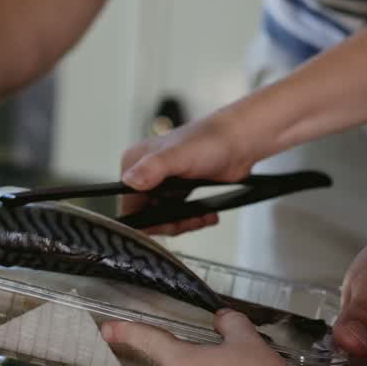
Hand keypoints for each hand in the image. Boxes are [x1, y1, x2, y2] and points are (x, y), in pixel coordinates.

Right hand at [119, 112, 255, 235]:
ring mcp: (162, 183)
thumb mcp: (179, 155)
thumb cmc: (211, 140)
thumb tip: (130, 181)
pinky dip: (192, 219)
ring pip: (162, 218)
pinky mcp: (178, 190)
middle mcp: (145, 173)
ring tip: (201, 217)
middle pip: (145, 216)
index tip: (165, 225)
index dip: (144, 221)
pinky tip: (206, 214)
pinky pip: (178, 214)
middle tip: (188, 221)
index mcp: (134, 162)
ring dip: (183, 223)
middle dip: (168, 224)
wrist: (239, 141)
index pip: (127, 206)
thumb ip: (153, 168)